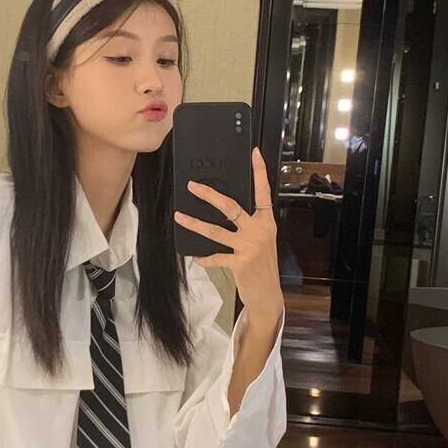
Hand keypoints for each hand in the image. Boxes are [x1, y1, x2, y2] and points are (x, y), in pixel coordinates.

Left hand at [173, 147, 283, 328]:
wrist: (268, 294)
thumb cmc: (261, 265)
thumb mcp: (261, 241)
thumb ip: (248, 225)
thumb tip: (225, 209)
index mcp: (266, 221)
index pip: (263, 192)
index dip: (259, 172)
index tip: (254, 153)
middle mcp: (259, 231)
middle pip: (231, 207)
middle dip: (210, 195)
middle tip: (192, 186)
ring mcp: (249, 247)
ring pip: (216, 231)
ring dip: (195, 223)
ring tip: (179, 216)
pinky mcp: (239, 263)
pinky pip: (215, 257)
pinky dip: (204, 258)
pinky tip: (195, 257)